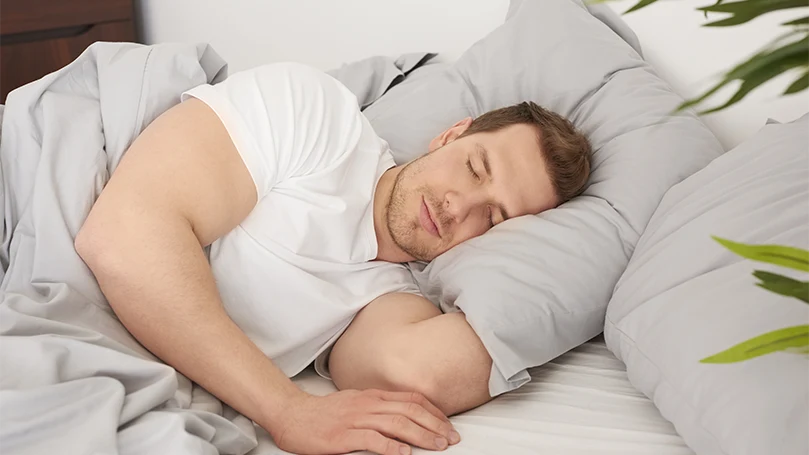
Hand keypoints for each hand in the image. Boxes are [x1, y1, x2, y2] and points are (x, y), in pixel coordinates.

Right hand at [268, 388, 460, 454]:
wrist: (292, 415)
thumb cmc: (324, 413)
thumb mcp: (356, 403)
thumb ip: (379, 408)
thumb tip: (404, 416)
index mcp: (372, 396)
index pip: (411, 399)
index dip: (433, 411)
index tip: (447, 424)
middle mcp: (367, 404)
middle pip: (409, 410)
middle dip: (434, 424)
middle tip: (451, 438)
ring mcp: (355, 419)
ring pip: (396, 423)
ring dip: (421, 435)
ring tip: (437, 446)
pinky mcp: (343, 436)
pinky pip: (372, 439)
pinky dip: (391, 446)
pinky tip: (404, 453)